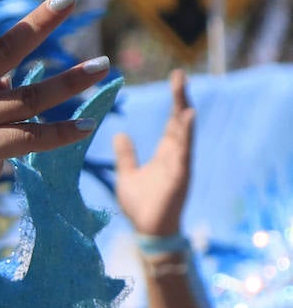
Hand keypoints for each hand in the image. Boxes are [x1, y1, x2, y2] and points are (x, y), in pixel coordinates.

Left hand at [112, 69, 193, 238]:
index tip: (176, 78)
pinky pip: (184, 152)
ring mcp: (179, 166)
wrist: (148, 232)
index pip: (172, 122)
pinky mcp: (179, 177)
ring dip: (184, 113)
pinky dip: (186, 135)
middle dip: (180, 99)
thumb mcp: (128, 175)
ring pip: (183, 134)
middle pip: (180, 122)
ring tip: (182, 92)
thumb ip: (126, 155)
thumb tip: (120, 133)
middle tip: (179, 75)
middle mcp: (175, 156)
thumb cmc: (141, 207)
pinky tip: (187, 118)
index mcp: (165, 154)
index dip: (175, 102)